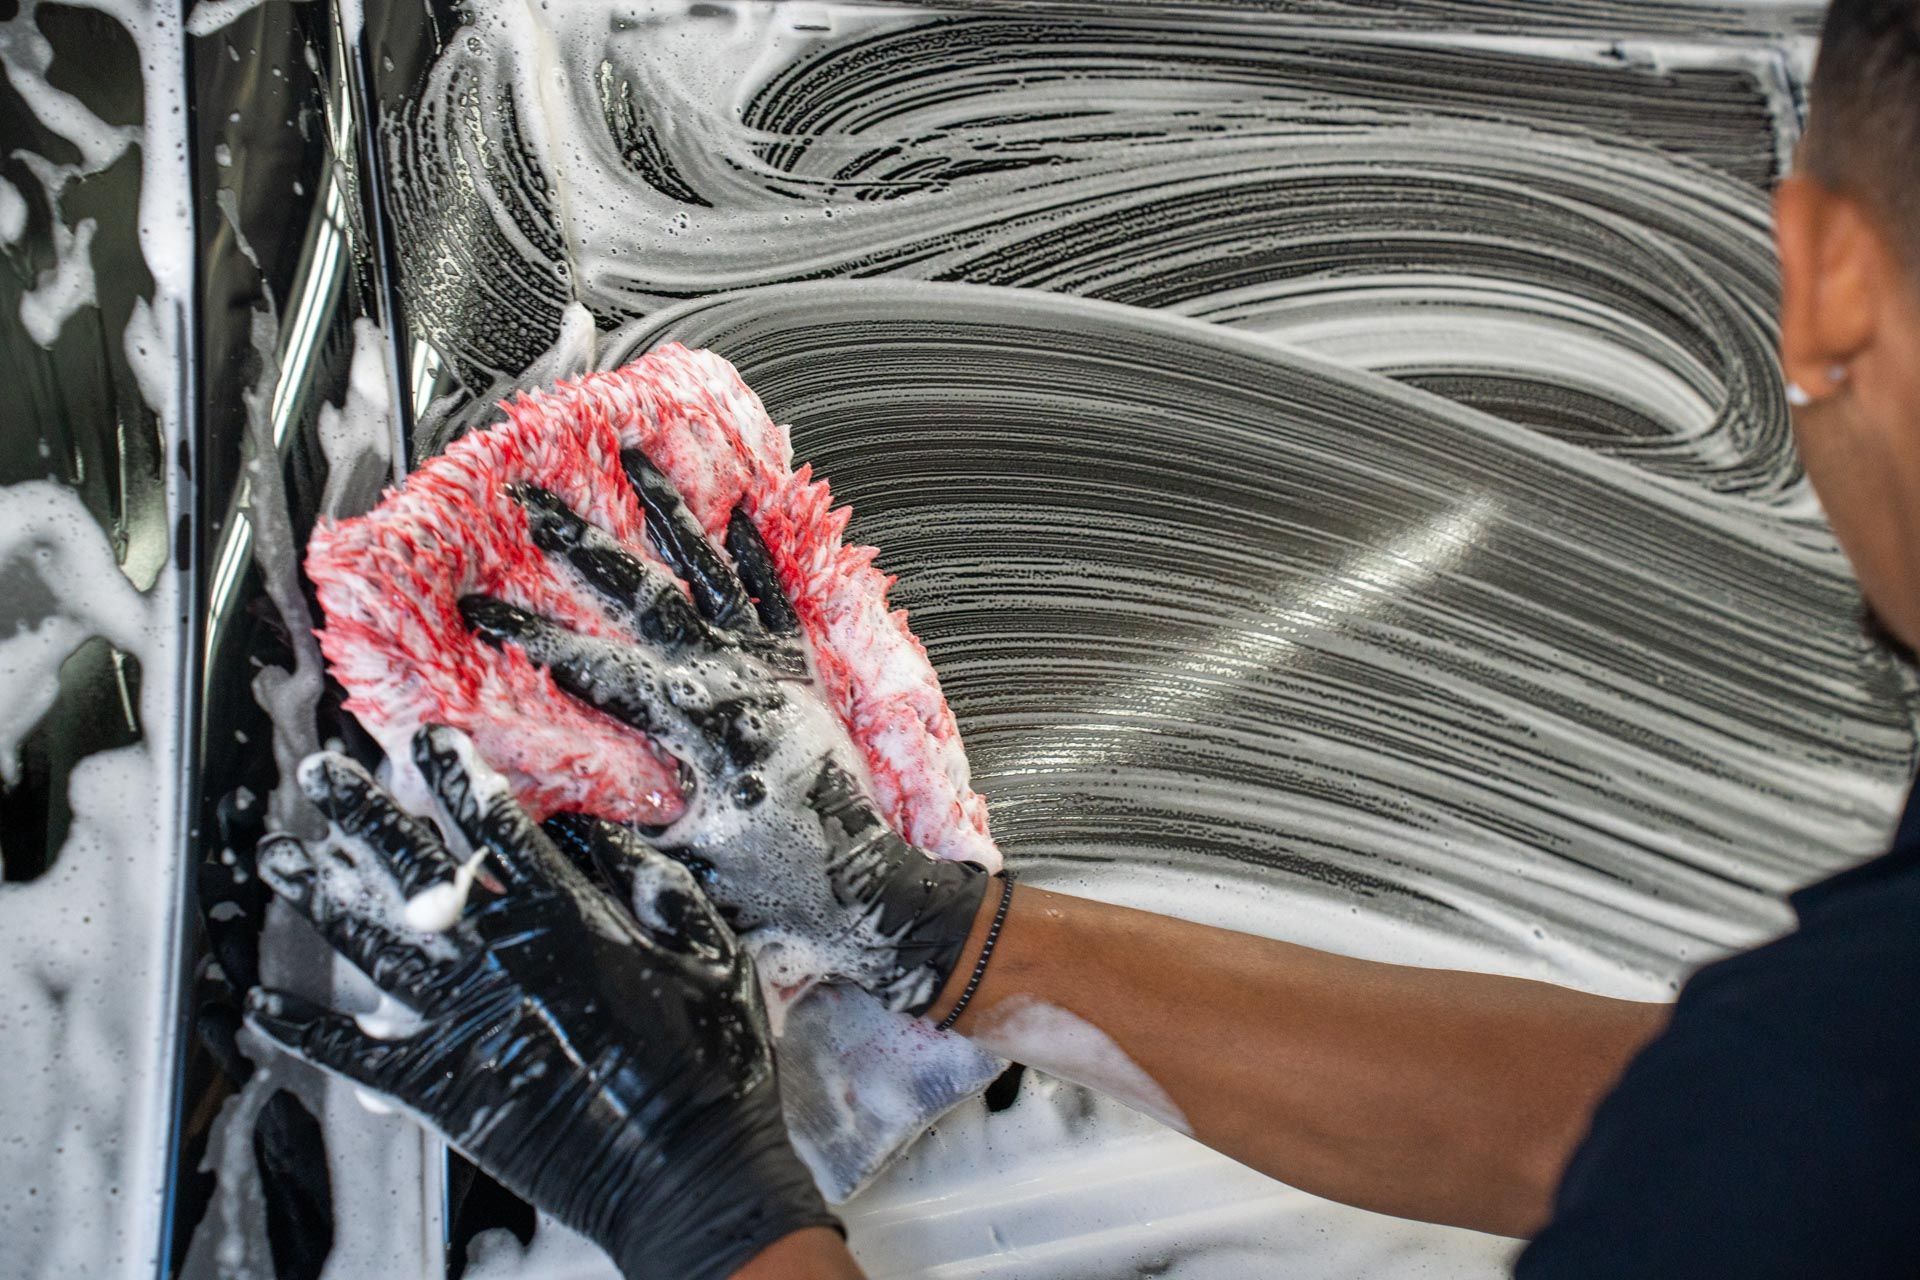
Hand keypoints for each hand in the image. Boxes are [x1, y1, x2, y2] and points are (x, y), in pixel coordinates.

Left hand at [246, 726, 836, 1279]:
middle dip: (363, 815)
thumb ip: (656, 885)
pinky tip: (260, 1007)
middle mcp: (500, 959)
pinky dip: (303, 1032)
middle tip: (321, 778)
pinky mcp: (441, 1089)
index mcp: (566, 918)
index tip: (426, 741)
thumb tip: (601, 835)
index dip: (455, 777)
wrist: (687, 1173)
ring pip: (371, 945)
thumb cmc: (712, 1064)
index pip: (495, 827)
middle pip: (414, 869)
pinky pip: (355, 1054)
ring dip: (319, 896)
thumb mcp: (711, 951)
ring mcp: (464, 1023)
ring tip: (278, 858)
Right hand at [457, 452, 991, 1016]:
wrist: (872, 886)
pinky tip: (740, 505)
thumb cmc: (779, 886)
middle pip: (645, 593)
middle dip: (581, 542)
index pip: (594, 666)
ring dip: (670, 509)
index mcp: (696, 725)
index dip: (531, 633)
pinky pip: (778, 590)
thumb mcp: (684, 861)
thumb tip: (543, 806)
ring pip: (712, 568)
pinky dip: (757, 546)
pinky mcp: (803, 665)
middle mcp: (733, 677)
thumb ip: (616, 830)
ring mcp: (771, 663)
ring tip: (635, 454)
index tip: (477, 604)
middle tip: (532, 495)